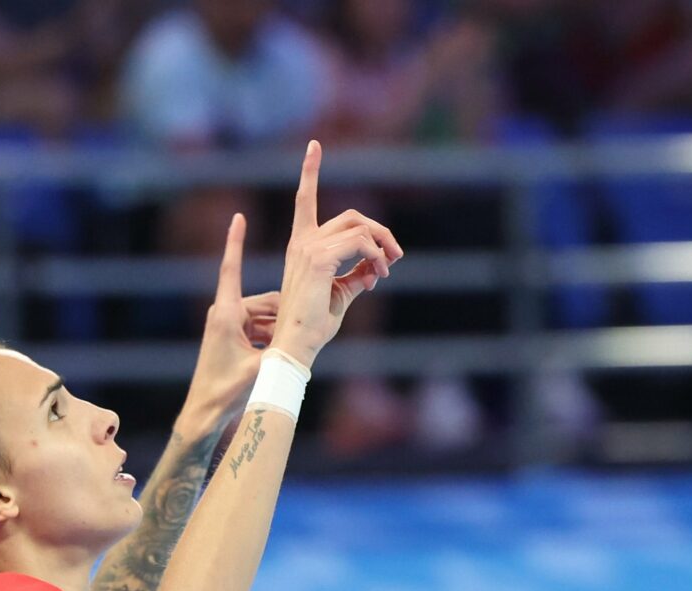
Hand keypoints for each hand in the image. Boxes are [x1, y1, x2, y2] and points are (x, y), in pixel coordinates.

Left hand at [179, 212, 282, 433]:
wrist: (203, 415)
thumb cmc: (225, 394)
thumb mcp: (259, 370)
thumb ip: (281, 351)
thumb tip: (305, 340)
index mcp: (227, 314)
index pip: (231, 270)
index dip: (236, 242)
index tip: (238, 217)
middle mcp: (226, 313)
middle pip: (266, 303)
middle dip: (283, 319)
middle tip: (291, 342)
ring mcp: (228, 325)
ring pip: (265, 316)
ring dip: (278, 333)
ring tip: (278, 358)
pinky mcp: (230, 336)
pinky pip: (258, 328)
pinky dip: (270, 339)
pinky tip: (273, 360)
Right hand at [269, 140, 401, 369]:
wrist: (296, 345)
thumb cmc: (313, 325)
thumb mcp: (341, 295)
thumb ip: (357, 275)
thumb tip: (377, 265)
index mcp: (301, 246)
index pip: (304, 201)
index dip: (310, 171)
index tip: (315, 145)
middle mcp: (302, 242)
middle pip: (352, 216)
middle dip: (380, 231)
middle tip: (395, 258)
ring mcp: (308, 248)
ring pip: (359, 226)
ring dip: (383, 246)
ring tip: (386, 270)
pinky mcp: (317, 259)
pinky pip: (360, 244)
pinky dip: (376, 257)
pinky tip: (377, 275)